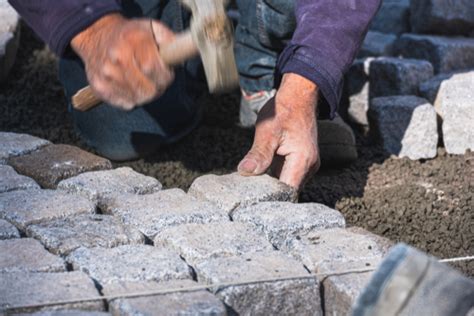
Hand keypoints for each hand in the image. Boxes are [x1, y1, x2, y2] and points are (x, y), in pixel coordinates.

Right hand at [71, 13, 174, 109]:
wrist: (96, 35)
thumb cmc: (130, 34)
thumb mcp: (152, 27)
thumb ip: (168, 39)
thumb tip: (177, 53)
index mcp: (132, 40)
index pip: (153, 68)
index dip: (164, 76)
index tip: (166, 74)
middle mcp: (117, 57)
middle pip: (148, 89)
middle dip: (157, 87)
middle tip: (155, 79)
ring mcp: (106, 74)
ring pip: (138, 99)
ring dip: (145, 94)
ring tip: (143, 81)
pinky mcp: (100, 87)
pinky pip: (126, 104)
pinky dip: (132, 98)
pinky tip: (130, 86)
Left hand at [237, 73, 320, 188]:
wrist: (298, 97)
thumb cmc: (284, 111)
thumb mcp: (267, 131)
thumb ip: (259, 154)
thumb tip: (245, 171)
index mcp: (303, 161)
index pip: (287, 192)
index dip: (270, 197)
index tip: (252, 198)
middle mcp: (309, 166)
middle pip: (288, 191)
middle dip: (269, 193)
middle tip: (247, 192)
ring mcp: (307, 165)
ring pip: (287, 183)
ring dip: (271, 185)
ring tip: (251, 184)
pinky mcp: (301, 162)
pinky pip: (287, 175)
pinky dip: (274, 176)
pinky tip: (259, 174)